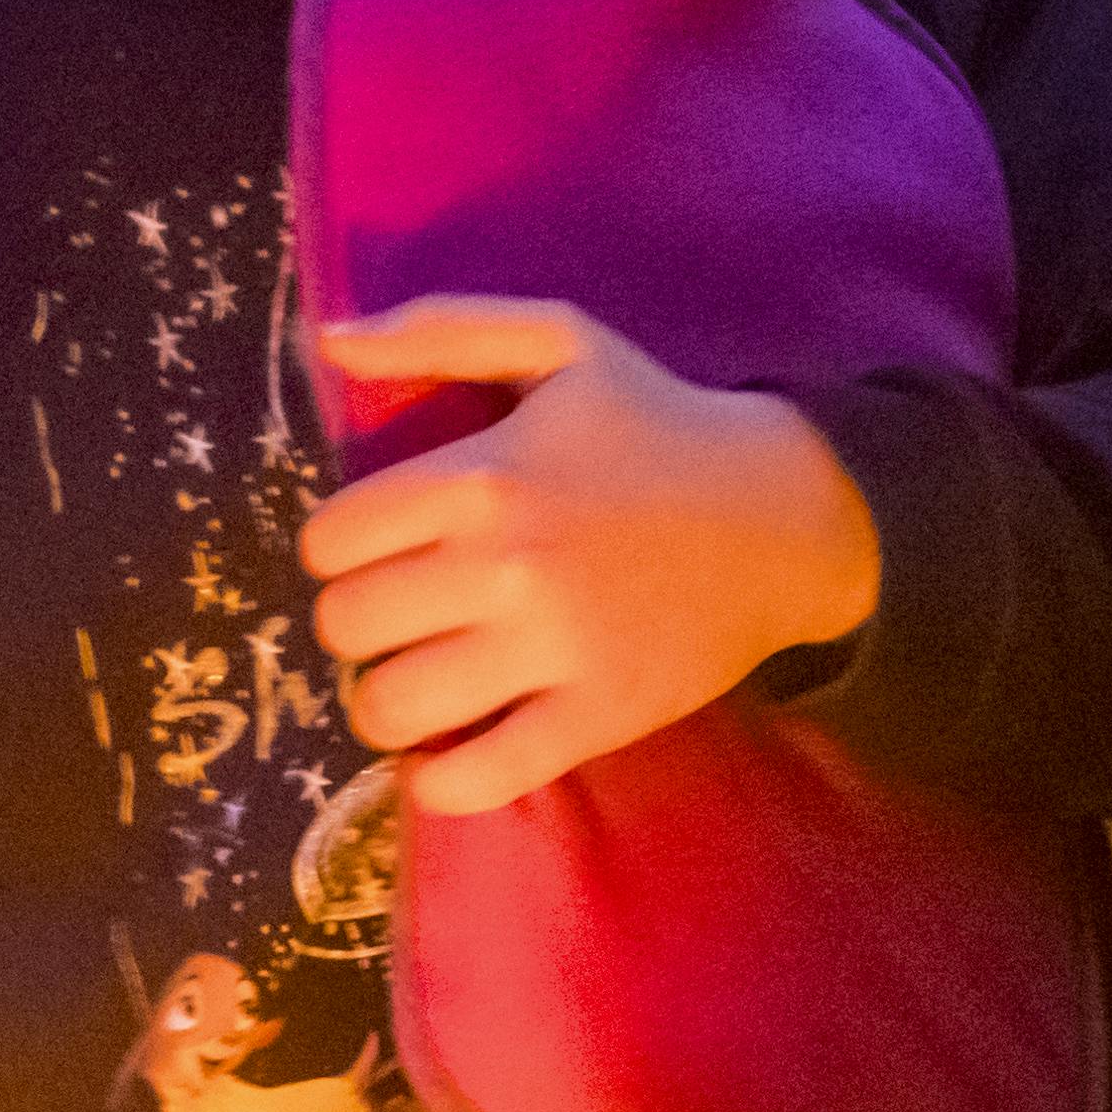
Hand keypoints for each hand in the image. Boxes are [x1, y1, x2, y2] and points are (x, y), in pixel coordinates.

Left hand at [296, 300, 879, 816]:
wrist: (783, 513)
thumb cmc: (658, 422)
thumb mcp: (559, 343)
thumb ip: (439, 331)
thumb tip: (331, 342)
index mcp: (480, 475)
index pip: (329, 542)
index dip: (339, 551)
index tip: (378, 553)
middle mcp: (505, 564)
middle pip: (346, 626)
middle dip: (358, 624)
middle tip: (403, 616)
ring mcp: (551, 649)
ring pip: (389, 706)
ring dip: (386, 701)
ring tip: (420, 679)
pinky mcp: (596, 716)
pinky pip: (478, 778)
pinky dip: (439, 780)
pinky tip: (445, 753)